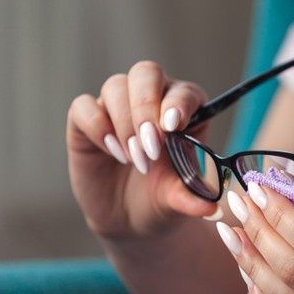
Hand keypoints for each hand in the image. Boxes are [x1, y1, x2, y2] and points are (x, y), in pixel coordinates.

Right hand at [67, 60, 218, 240]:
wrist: (129, 220)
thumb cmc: (161, 200)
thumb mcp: (178, 201)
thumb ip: (192, 199)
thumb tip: (210, 208)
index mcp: (183, 112)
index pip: (184, 91)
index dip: (178, 102)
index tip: (173, 127)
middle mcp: (150, 101)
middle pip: (146, 73)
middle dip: (147, 106)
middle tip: (150, 145)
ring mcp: (117, 108)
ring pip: (116, 86)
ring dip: (125, 123)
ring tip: (134, 160)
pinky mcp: (86, 122)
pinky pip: (83, 106)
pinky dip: (97, 126)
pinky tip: (112, 153)